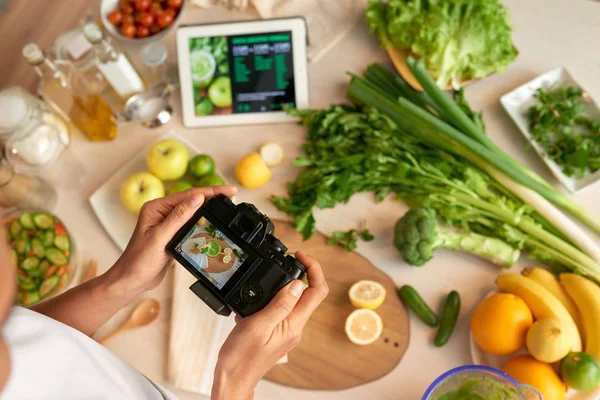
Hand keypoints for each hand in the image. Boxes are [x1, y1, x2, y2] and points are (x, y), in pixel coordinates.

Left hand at [106, 186, 237, 298]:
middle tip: (232, 196)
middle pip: (192, 201)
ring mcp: (168, 223)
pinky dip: (203, 223)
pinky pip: (191, 225)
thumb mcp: (160, 237)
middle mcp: (162, 212)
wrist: (132, 280)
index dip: (210, 192)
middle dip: (213, 197)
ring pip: (193, 213)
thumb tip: (197, 198)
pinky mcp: (172, 234)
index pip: (188, 196)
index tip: (229, 190)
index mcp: (156, 208)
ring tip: (226, 207)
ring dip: (209, 210)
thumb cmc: (139, 260)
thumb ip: (178, 217)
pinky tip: (213, 223)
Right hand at [212, 251, 328, 399]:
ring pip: (292, 300)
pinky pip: (279, 309)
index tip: (299, 255)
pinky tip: (252, 302)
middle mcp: (294, 326)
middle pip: (308, 293)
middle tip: (283, 261)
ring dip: (281, 286)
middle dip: (298, 273)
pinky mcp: (276, 332)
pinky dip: (269, 299)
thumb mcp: (259, 325)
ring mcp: (286, 330)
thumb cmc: (242, 357)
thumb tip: (298, 284)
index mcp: (294, 323)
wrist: (232, 378)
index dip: (313, 268)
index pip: (317, 291)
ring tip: (264, 280)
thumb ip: (279, 304)